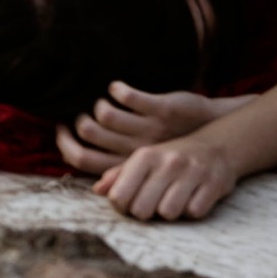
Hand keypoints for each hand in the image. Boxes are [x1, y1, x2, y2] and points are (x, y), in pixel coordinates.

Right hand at [59, 84, 255, 170]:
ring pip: (105, 114)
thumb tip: (95, 189)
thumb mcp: (149, 168)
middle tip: (79, 113)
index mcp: (130, 164)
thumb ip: (121, 175)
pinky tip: (118, 88)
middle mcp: (137, 149)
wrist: (213, 130)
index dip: (65, 143)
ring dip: (98, 103)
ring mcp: (150, 129)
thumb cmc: (173, 150)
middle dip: (76, 120)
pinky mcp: (162, 109)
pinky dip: (116, 88)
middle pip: (89, 132)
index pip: (82, 159)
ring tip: (102, 101)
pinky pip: (127, 95)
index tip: (63, 129)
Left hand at [92, 135, 239, 220]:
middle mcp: (167, 163)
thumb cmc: (172, 158)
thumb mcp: (144, 160)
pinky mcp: (214, 184)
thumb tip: (97, 191)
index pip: (119, 195)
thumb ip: (119, 174)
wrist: (217, 146)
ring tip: (172, 201)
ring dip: (169, 213)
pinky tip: (192, 199)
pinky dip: (192, 211)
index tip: (129, 203)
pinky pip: (195, 212)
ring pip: (168, 213)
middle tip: (152, 205)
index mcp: (144, 157)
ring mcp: (192, 173)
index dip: (121, 206)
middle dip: (145, 213)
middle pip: (141, 209)